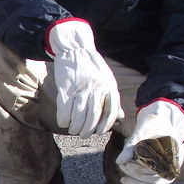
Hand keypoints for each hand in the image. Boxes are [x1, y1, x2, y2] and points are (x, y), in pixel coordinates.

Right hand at [47, 19, 123, 137]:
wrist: (76, 49)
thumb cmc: (92, 67)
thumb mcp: (108, 80)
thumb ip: (112, 99)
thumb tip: (120, 118)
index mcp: (109, 86)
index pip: (110, 111)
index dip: (105, 125)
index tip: (99, 132)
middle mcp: (96, 87)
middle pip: (93, 115)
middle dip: (87, 128)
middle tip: (82, 134)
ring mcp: (81, 87)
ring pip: (78, 114)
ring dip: (74, 126)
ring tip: (73, 129)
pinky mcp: (66, 87)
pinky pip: (65, 108)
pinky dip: (63, 119)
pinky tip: (63, 122)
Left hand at [116, 98, 183, 183]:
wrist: (160, 121)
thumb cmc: (151, 124)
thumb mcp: (142, 130)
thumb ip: (131, 145)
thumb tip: (119, 161)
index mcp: (173, 153)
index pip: (156, 170)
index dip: (138, 170)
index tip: (124, 164)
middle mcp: (175, 164)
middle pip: (156, 180)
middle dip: (136, 176)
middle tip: (122, 168)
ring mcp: (170, 169)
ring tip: (123, 179)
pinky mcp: (164, 173)